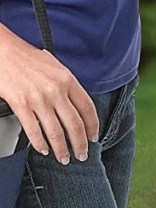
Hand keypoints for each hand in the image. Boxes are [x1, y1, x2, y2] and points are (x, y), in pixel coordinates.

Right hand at [0, 26, 98, 163]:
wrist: (2, 50)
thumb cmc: (27, 57)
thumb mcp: (55, 67)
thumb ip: (67, 85)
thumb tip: (77, 106)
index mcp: (68, 80)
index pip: (88, 109)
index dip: (93, 127)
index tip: (93, 138)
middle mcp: (56, 90)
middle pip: (75, 125)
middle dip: (80, 144)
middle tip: (81, 155)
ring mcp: (38, 98)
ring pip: (55, 131)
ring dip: (61, 149)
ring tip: (63, 158)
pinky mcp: (20, 104)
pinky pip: (33, 130)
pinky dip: (40, 143)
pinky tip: (43, 149)